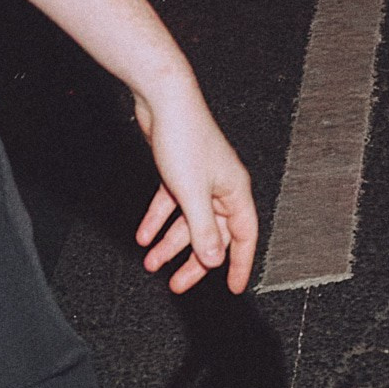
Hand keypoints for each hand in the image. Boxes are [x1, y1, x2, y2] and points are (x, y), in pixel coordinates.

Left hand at [132, 79, 259, 295]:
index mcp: (234, 191)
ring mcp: (200, 179)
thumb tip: (214, 260)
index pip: (244, 236)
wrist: (164, 100)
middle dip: (194, 261)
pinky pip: (171, 204)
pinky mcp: (180, 171)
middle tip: (177, 284)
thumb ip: (204, 230)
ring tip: (151, 262)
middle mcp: (221, 186)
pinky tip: (144, 235)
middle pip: (212, 234)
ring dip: (170, 244)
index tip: (235, 287)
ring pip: (188, 221)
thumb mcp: (192, 194)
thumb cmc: (185, 138)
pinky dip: (158, 220)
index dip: (240, 264)